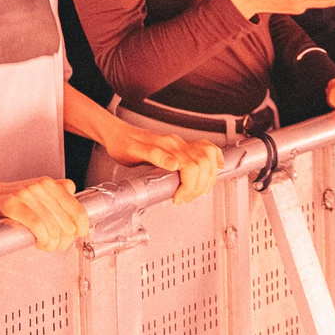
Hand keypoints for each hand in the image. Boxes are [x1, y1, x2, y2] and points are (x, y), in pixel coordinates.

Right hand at [0, 173, 87, 252]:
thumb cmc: (11, 199)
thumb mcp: (37, 191)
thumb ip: (58, 193)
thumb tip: (75, 198)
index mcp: (50, 184)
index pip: (77, 209)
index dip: (81, 227)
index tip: (77, 235)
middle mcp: (41, 187)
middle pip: (66, 223)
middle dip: (64, 240)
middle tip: (56, 244)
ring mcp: (27, 195)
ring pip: (53, 227)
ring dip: (52, 244)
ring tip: (45, 245)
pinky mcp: (13, 206)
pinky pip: (37, 227)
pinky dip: (42, 239)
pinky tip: (39, 242)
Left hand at [99, 126, 219, 204]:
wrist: (116, 134)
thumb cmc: (122, 144)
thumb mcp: (132, 152)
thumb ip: (153, 155)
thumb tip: (174, 163)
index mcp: (168, 146)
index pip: (191, 168)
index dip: (189, 187)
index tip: (178, 199)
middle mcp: (178, 144)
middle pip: (203, 166)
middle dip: (198, 187)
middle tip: (184, 199)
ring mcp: (181, 144)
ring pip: (208, 159)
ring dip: (207, 179)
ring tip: (195, 193)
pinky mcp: (181, 147)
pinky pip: (206, 149)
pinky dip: (215, 159)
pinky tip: (217, 167)